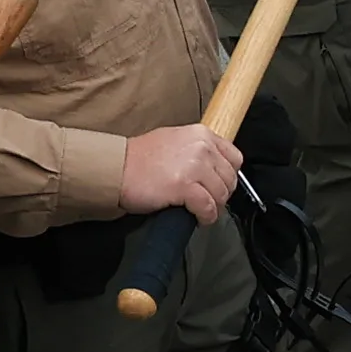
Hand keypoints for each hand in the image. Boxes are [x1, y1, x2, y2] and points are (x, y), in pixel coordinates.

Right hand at [114, 122, 245, 216]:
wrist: (116, 168)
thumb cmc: (139, 159)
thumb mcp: (174, 141)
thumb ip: (197, 150)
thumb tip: (214, 169)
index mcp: (201, 134)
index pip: (235, 159)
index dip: (227, 177)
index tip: (216, 186)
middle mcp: (201, 147)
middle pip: (229, 180)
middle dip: (220, 195)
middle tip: (206, 202)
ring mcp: (194, 166)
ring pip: (221, 195)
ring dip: (212, 207)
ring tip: (199, 210)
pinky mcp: (185, 186)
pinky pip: (208, 208)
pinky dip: (205, 217)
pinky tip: (196, 217)